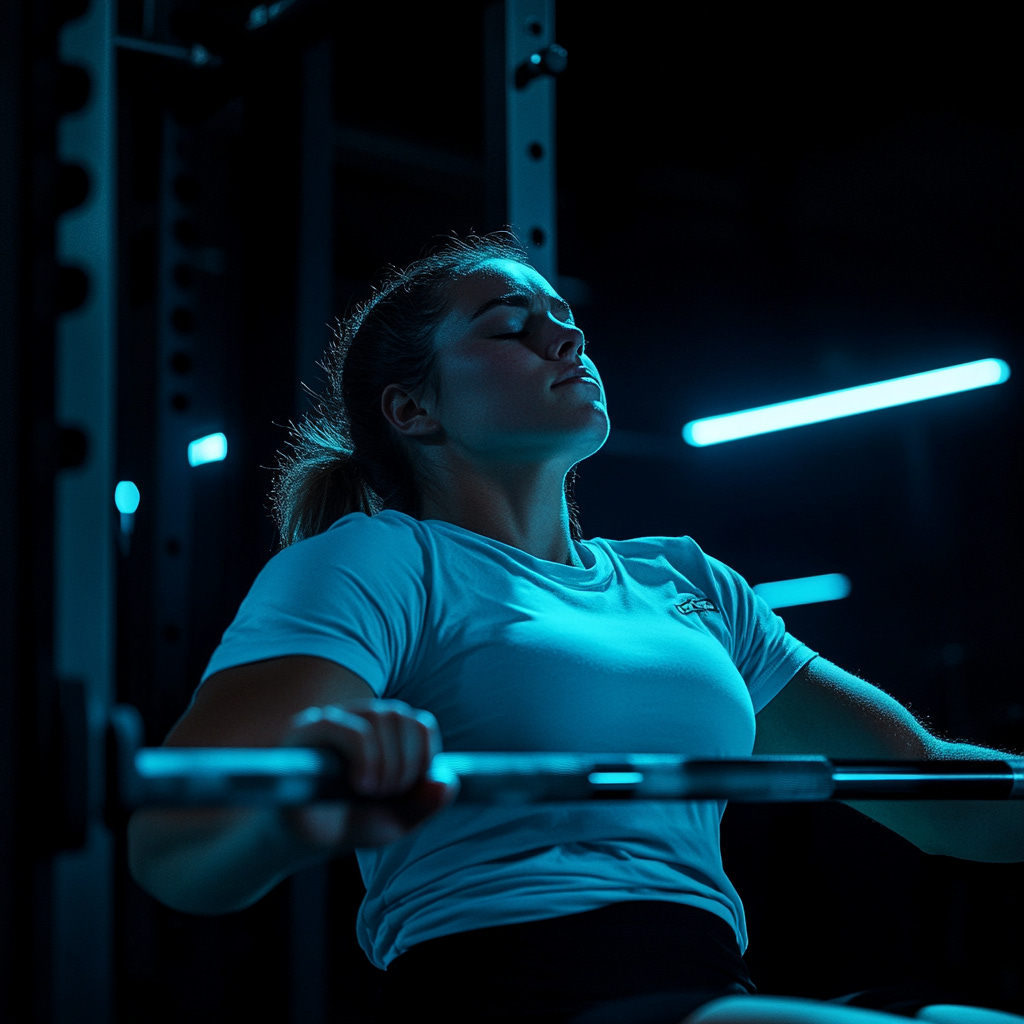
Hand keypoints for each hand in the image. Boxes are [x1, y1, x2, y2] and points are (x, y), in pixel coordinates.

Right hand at [279, 700, 457, 850]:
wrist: (296, 842)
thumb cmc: (346, 824)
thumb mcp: (395, 822)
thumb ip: (425, 803)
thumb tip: (448, 781)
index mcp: (385, 734)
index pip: (420, 724)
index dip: (425, 755)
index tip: (411, 788)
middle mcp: (360, 719)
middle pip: (402, 717)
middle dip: (406, 764)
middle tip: (387, 795)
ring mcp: (333, 720)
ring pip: (380, 717)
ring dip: (387, 762)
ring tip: (371, 792)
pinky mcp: (305, 731)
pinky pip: (346, 727)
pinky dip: (365, 755)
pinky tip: (361, 784)